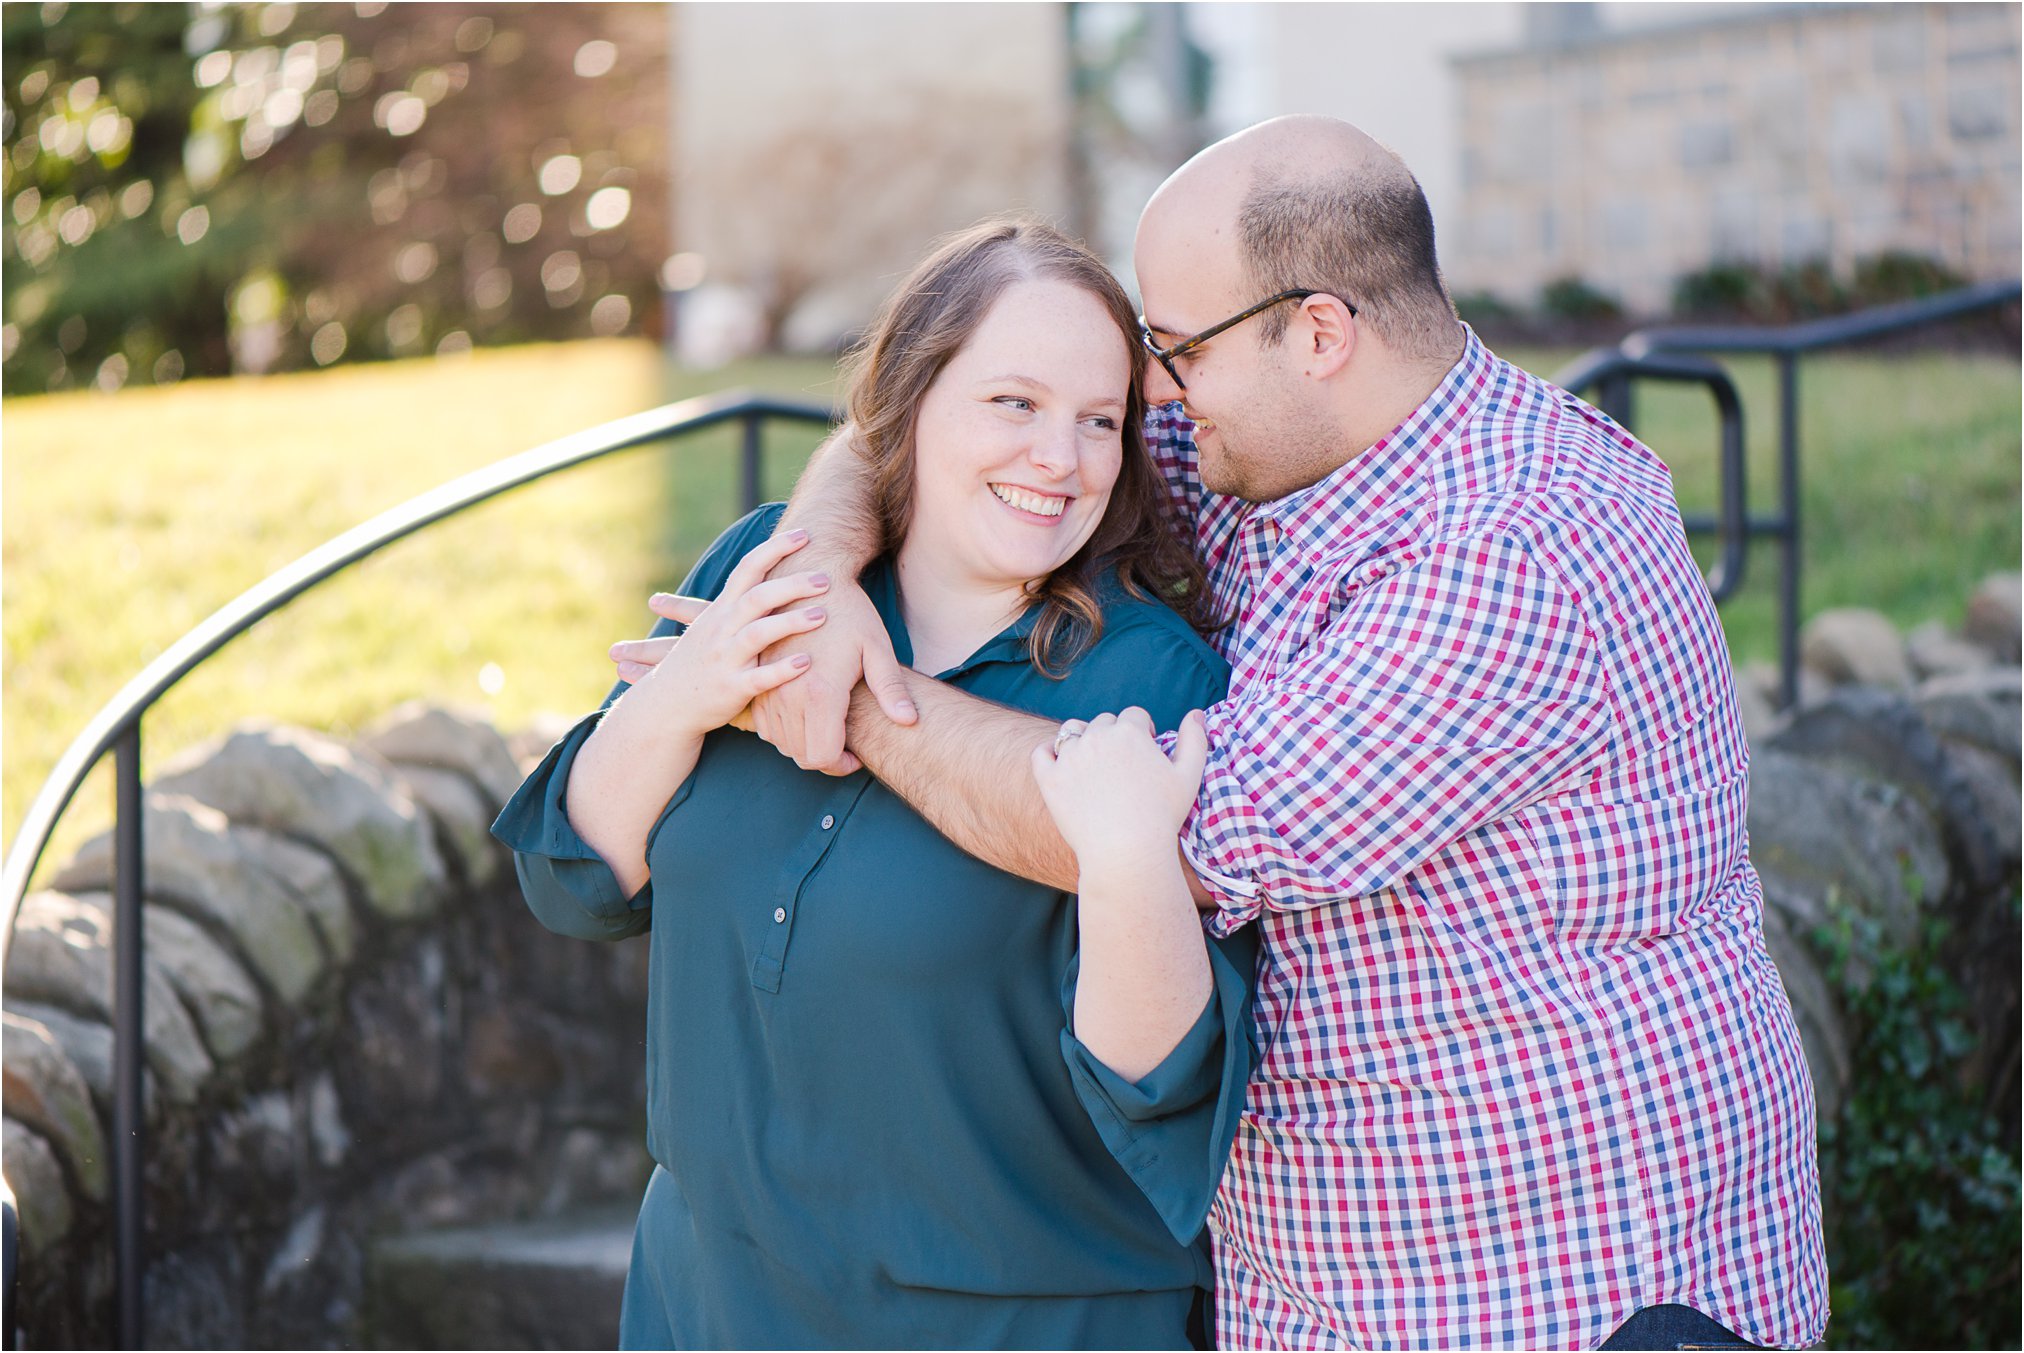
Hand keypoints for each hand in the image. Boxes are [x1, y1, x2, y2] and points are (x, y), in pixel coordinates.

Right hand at [615, 528, 829, 739]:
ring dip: (790, 623)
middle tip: (826, 578)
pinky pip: (759, 678)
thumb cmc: (700, 662)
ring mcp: (725, 658)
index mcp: (721, 610)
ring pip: (758, 634)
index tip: (805, 535)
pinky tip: (807, 663)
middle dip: (792, 585)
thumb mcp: (712, 627)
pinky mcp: (731, 689)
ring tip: (823, 615)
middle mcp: (721, 629)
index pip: (748, 569)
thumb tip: (773, 577)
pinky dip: (782, 670)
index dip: (775, 549)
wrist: (666, 706)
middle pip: (757, 597)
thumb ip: (740, 604)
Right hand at [747, 576, 915, 775]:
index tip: (856, 755)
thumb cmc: (849, 612)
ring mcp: (767, 687)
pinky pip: (764, 724)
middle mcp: (787, 695)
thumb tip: (909, 721)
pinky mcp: (756, 678)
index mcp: (819, 693)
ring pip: (780, 742)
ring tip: (827, 728)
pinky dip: (783, 729)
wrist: (808, 576)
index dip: (841, 765)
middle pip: (800, 754)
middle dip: (824, 757)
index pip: (822, 757)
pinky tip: (804, 716)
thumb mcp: (876, 648)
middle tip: (846, 745)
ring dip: (803, 743)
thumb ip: (891, 689)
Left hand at [1030, 707, 1208, 874]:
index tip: (1144, 753)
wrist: (1126, 853)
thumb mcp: (1189, 777)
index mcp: (1130, 731)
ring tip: (1092, 766)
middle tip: (1120, 767)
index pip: (1133, 716)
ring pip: (1071, 732)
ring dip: (1081, 740)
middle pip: (1103, 722)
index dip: (1142, 732)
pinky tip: (1062, 769)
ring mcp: (1070, 757)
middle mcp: (1097, 736)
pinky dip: (1049, 755)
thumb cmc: (1162, 818)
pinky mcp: (1049, 779)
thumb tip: (1196, 713)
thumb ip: (1195, 740)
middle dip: (1112, 737)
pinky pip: (1041, 754)